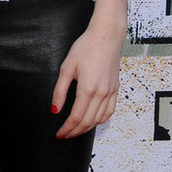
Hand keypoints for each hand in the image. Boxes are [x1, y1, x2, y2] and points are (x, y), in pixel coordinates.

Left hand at [50, 22, 123, 138]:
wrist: (106, 36)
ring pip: (99, 119)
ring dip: (87, 128)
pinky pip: (110, 111)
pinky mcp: (116, 89)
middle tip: (65, 135)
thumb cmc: (86, 47)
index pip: (76, 117)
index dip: (67, 129)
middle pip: (88, 122)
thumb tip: (55, 110)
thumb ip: (59, 91)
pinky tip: (92, 121)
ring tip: (75, 130)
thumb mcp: (66, 67)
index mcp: (88, 88)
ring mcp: (110, 92)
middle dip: (75, 132)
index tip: (59, 134)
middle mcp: (101, 93)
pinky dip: (100, 120)